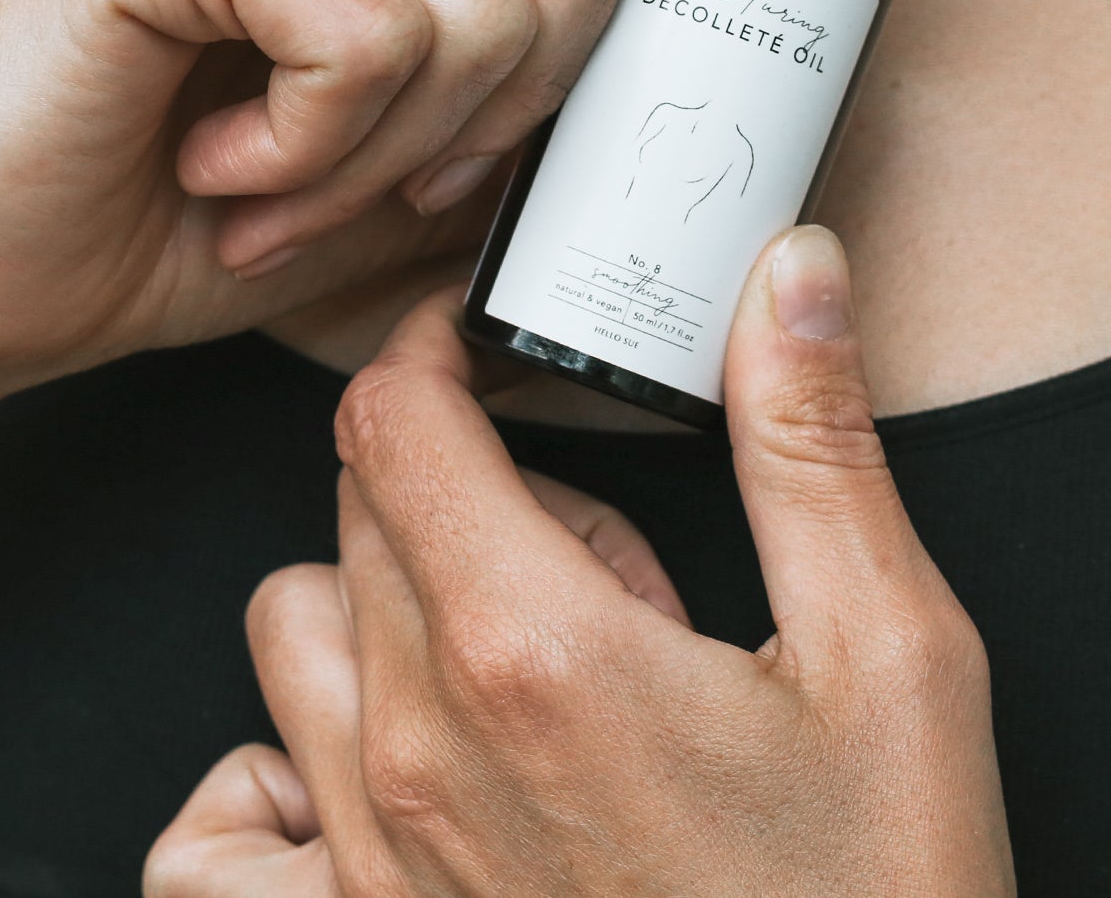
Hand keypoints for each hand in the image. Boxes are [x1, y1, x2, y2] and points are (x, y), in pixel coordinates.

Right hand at [0, 0, 906, 459]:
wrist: (19, 270)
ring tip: (293, 177)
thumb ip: (537, 93)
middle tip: (424, 166)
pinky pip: (378, 33)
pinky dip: (325, 153)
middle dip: (550, 77)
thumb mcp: (426, 151)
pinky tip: (231, 165)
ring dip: (411, 150)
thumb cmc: (226, 206)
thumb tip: (681, 105)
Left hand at [148, 227, 1014, 895]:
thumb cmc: (870, 897)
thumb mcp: (887, 655)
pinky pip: (224, 825)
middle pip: (364, 503)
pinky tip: (381, 759)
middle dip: (468, 472)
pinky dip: (272, 762)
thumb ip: (811, 442)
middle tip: (604, 550)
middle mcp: (420, 748)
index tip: (479, 340)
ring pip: (297, 622)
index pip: (397, 421)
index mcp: (537, 649)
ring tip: (525, 650)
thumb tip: (789, 276)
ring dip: (390, 591)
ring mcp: (372, 856)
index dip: (431, 347)